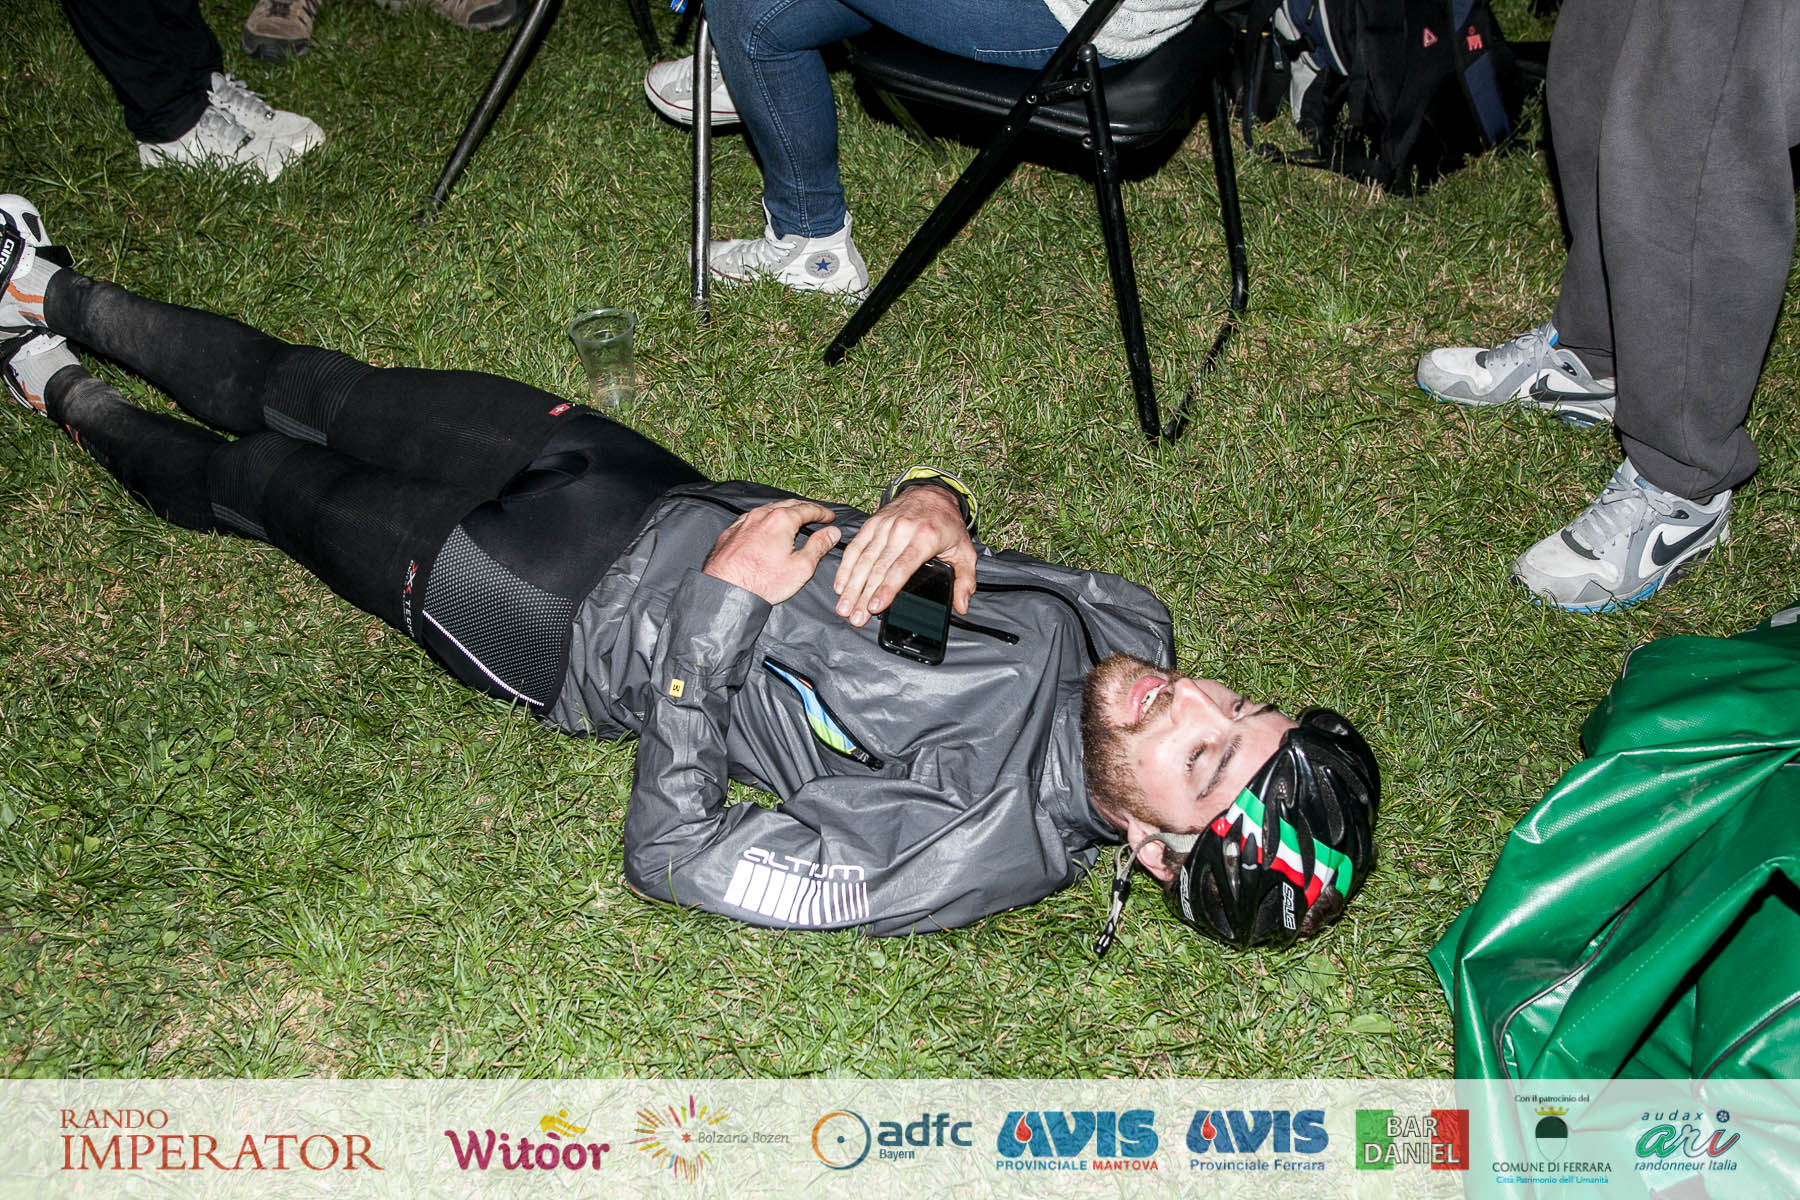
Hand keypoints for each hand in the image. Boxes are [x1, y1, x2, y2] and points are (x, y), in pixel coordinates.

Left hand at [703, 500, 841, 604]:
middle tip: (815, 514)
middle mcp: (761, 515)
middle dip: (804, 508)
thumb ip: (819, 546)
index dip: (822, 512)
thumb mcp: (801, 567)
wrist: (726, 591)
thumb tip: (832, 532)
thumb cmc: (762, 582)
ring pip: (768, 510)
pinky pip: (751, 519)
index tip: (830, 517)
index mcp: (781, 520)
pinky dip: (765, 519)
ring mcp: (743, 522)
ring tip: (793, 518)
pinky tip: (766, 527)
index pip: (808, 509)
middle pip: (788, 505)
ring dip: (783, 512)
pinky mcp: (730, 532)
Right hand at [833, 483, 975, 626]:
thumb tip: (962, 605)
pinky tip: (840, 585)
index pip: (901, 568)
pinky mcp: (872, 524)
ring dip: (851, 586)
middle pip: (877, 568)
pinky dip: (846, 567)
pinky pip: (856, 547)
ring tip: (844, 607)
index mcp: (925, 538)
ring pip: (863, 559)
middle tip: (855, 618)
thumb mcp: (965, 551)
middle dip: (863, 595)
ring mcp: (884, 526)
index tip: (875, 606)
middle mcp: (902, 530)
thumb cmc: (947, 525)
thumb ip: (965, 580)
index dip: (886, 588)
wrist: (933, 493)